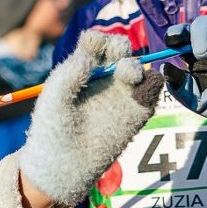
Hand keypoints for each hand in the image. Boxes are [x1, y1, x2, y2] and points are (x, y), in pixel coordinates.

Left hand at [21, 30, 161, 206]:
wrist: (64, 166)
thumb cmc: (53, 132)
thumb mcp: (54, 100)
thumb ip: (69, 75)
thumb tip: (89, 57)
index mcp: (80, 70)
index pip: (95, 43)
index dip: (98, 40)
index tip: (93, 49)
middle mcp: (102, 79)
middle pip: (119, 49)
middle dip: (119, 46)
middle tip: (116, 55)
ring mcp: (120, 94)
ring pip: (137, 67)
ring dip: (136, 64)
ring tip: (128, 75)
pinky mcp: (136, 111)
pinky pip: (152, 90)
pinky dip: (153, 82)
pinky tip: (141, 89)